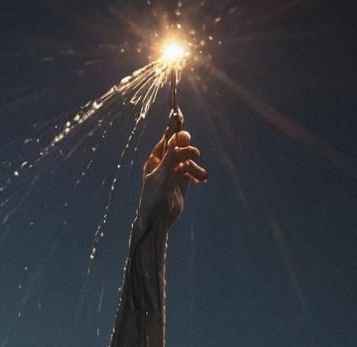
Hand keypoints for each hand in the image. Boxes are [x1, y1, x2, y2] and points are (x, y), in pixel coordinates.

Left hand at [137, 113, 206, 229]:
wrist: (157, 221)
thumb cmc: (154, 198)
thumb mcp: (163, 175)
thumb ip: (171, 156)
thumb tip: (179, 138)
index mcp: (154, 160)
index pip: (166, 140)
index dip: (173, 128)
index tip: (179, 115)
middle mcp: (164, 164)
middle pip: (179, 147)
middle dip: (188, 149)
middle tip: (193, 153)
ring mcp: (173, 173)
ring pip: (188, 160)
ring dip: (195, 166)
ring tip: (201, 175)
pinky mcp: (182, 182)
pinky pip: (192, 171)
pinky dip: (198, 174)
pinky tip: (202, 179)